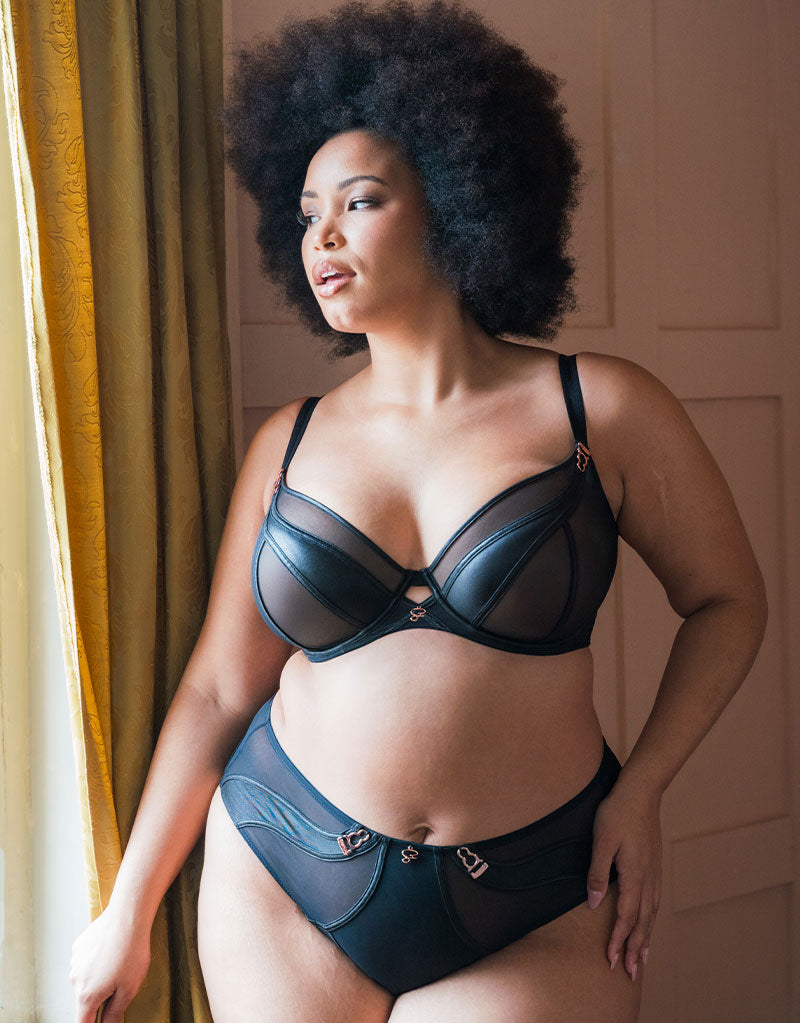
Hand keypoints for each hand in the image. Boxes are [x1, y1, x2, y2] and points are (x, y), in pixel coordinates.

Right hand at [70, 902, 151, 1022]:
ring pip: (85, 979)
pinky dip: (96, 961)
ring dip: (98, 977)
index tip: (102, 1020)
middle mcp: (75, 979)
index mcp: (87, 995)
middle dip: (100, 997)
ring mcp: (75, 961)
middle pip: (85, 999)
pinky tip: (111, 950)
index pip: (83, 1022)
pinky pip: (85, 962)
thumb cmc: (131, 951)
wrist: (127, 916)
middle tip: (120, 982)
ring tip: (119, 962)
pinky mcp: (79, 946)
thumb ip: (116, 1012)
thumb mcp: (129, 988)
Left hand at [585, 779, 662, 981]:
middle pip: (642, 922)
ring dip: (645, 937)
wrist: (641, 791)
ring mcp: (653, 872)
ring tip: (641, 958)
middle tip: (628, 973)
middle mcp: (647, 879)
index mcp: (633, 875)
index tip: (611, 961)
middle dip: (634, 948)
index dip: (618, 940)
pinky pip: (654, 901)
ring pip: (651, 913)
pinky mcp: (653, 865)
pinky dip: (651, 919)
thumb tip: (595, 903)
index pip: (626, 917)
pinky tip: (648, 923)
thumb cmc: (617, 812)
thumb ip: (597, 873)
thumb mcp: (602, 840)